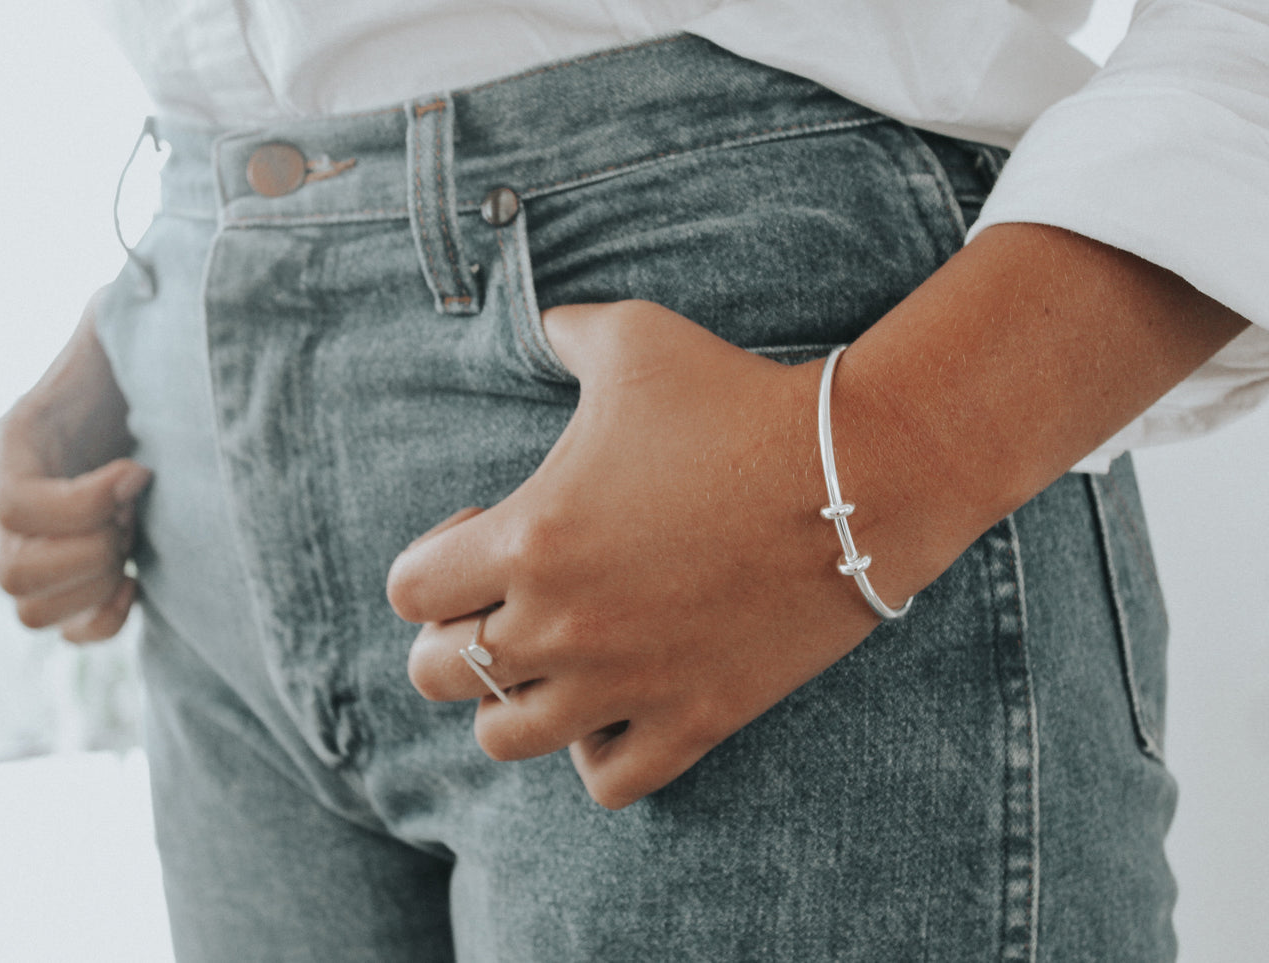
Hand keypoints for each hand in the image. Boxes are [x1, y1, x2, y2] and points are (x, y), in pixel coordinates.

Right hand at [0, 290, 150, 641]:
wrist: (181, 388)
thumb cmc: (156, 350)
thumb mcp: (129, 322)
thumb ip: (117, 319)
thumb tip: (126, 317)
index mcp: (16, 441)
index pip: (11, 503)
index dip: (82, 503)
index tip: (140, 472)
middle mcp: (11, 499)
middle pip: (11, 570)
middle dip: (90, 548)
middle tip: (138, 512)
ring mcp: (40, 542)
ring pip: (30, 609)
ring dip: (95, 580)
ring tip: (138, 534)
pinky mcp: (80, 573)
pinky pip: (67, 629)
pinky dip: (102, 620)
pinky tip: (140, 581)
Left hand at [388, 300, 897, 808]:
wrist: (859, 474)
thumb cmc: (739, 399)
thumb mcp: (635, 338)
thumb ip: (564, 331)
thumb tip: (545, 323)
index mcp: (528, 539)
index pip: (409, 593)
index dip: (430, 562)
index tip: (482, 531)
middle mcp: (560, 626)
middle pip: (437, 676)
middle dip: (453, 637)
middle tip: (505, 599)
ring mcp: (625, 684)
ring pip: (506, 739)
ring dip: (512, 701)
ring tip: (552, 659)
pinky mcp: (693, 721)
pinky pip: (607, 781)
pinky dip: (595, 752)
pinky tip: (617, 702)